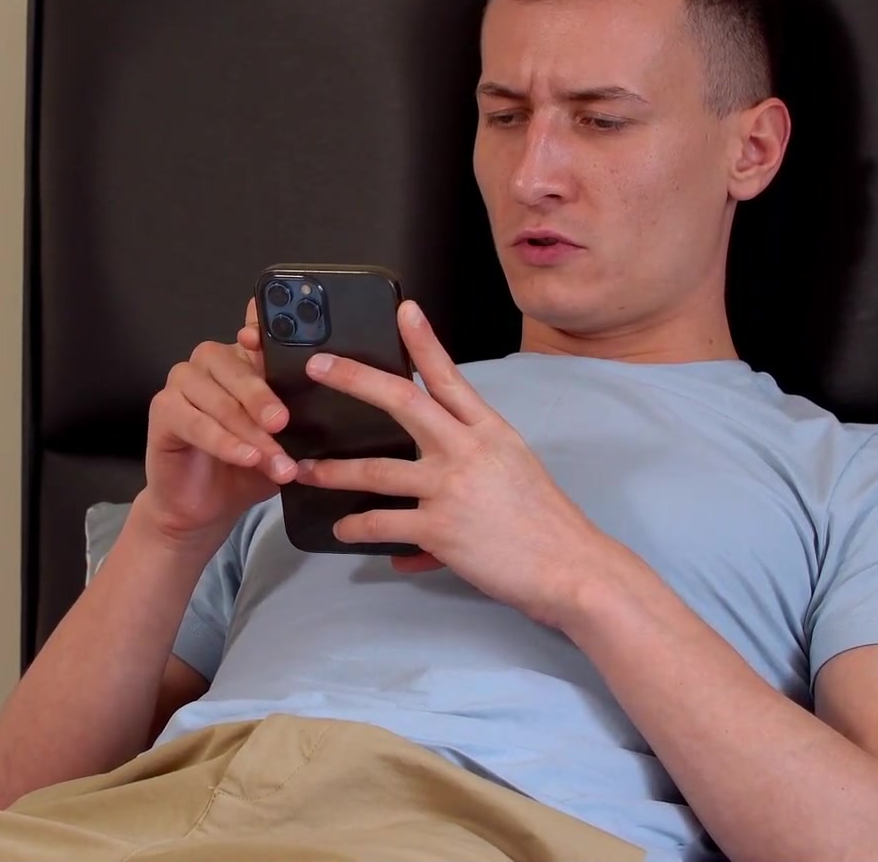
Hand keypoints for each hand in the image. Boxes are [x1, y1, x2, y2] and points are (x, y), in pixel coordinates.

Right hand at [141, 299, 300, 551]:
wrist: (208, 507)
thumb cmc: (248, 467)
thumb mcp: (282, 442)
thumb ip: (295, 417)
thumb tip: (322, 406)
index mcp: (243, 359)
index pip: (254, 332)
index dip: (261, 329)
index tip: (269, 338)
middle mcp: (210, 362)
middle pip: (234, 366)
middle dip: (261, 397)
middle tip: (282, 423)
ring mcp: (182, 382)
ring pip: (216, 397)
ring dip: (246, 430)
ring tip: (271, 458)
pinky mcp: (162, 409)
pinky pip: (193, 421)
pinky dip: (222, 441)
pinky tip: (244, 456)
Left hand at [292, 300, 623, 627]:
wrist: (572, 567)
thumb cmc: (546, 522)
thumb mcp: (514, 470)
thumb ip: (471, 463)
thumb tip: (435, 480)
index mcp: (489, 431)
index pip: (451, 375)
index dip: (424, 341)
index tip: (404, 310)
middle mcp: (467, 450)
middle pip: (402, 402)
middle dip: (355, 380)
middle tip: (318, 367)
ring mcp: (451, 488)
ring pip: (376, 469)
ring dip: (334, 471)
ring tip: (305, 470)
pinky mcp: (440, 529)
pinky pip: (383, 523)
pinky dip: (357, 527)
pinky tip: (342, 529)